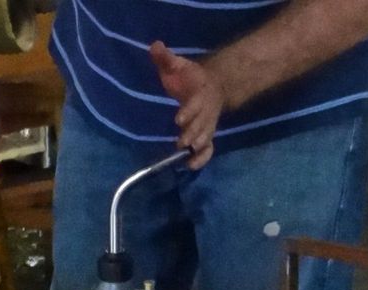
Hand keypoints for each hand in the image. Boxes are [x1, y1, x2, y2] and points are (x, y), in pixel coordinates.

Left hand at [151, 40, 225, 168]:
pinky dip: (202, 159)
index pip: (195, 105)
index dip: (188, 112)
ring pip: (205, 138)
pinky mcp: (206, 136)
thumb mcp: (178, 66)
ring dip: (197, 148)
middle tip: (182, 143)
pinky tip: (191, 167)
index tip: (179, 120)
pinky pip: (208, 150)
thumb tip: (154, 45)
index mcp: (199, 95)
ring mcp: (207, 126)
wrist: (214, 86)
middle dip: (192, 134)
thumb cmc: (190, 78)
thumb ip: (166, 59)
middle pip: (201, 125)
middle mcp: (205, 113)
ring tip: (186, 157)